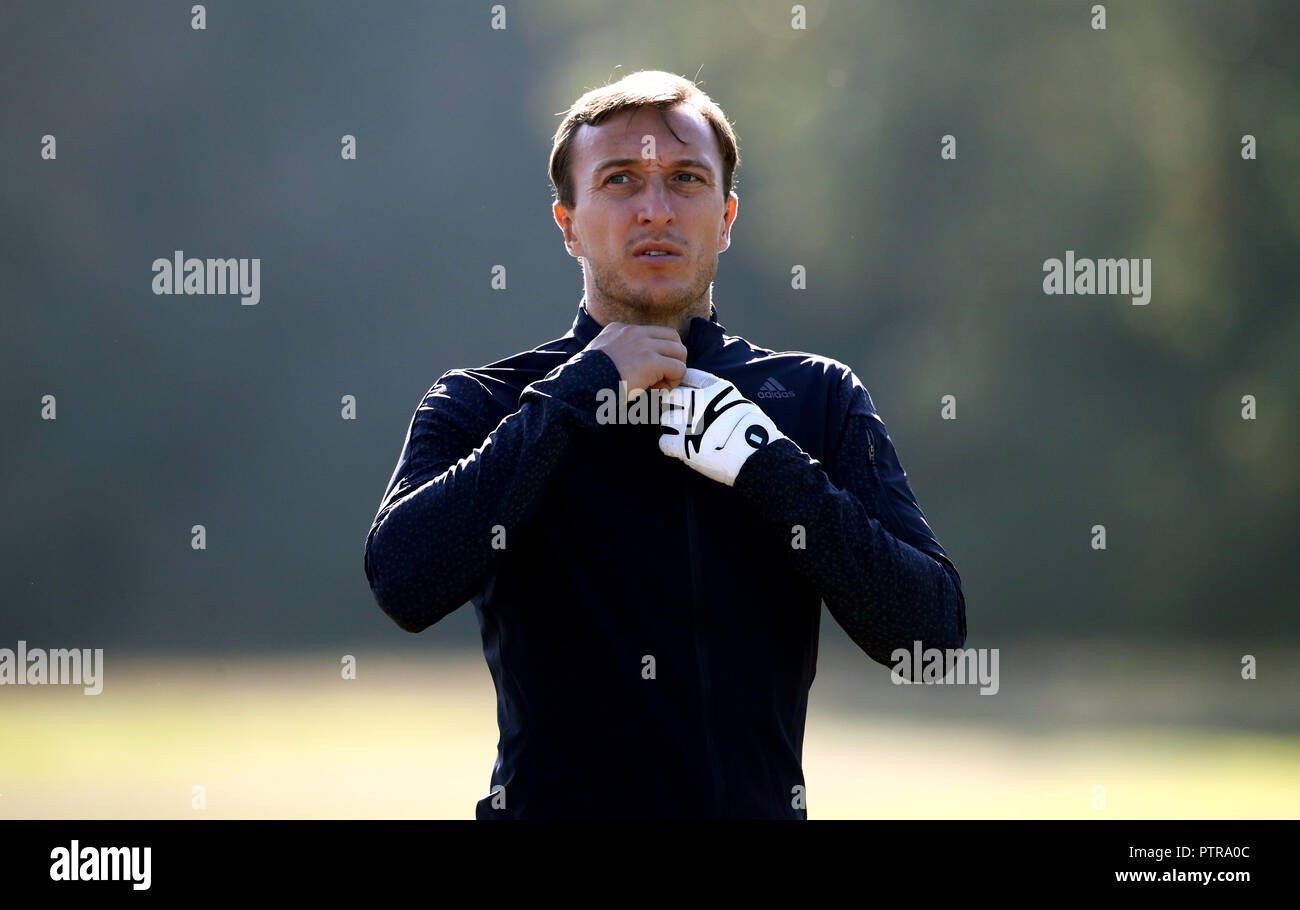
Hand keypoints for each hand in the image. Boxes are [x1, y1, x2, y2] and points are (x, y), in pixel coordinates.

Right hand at [587, 323, 687, 394]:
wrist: (581, 387)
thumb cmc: (587, 379)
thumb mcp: (598, 356)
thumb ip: (614, 355)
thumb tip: (631, 371)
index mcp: (619, 329)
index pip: (651, 333)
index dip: (655, 353)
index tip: (643, 372)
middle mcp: (633, 332)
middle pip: (672, 337)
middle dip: (672, 357)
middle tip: (660, 377)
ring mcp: (644, 345)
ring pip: (680, 351)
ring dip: (674, 369)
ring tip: (659, 384)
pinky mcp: (652, 361)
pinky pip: (678, 368)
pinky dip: (672, 381)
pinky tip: (656, 390)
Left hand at [658, 368, 785, 485]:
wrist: (754, 456)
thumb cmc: (750, 429)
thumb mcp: (737, 400)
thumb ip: (716, 392)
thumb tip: (703, 392)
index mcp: (712, 388)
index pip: (686, 377)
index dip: (684, 386)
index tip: (687, 396)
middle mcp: (696, 401)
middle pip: (670, 397)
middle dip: (673, 406)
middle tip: (682, 419)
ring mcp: (686, 422)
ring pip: (664, 420)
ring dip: (671, 428)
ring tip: (685, 436)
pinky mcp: (679, 444)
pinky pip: (663, 442)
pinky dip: (671, 447)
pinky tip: (683, 449)